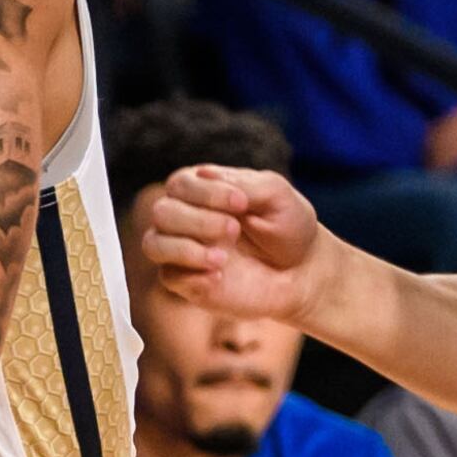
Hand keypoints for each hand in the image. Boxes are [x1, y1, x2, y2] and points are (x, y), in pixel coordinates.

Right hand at [139, 164, 331, 322]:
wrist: (303, 272)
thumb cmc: (289, 227)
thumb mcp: (276, 195)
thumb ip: (243, 183)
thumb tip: (202, 174)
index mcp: (202, 189)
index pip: (180, 184)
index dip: (207, 193)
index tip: (242, 203)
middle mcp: (186, 217)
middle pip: (162, 212)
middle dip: (197, 221)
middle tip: (234, 230)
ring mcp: (184, 251)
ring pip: (153, 244)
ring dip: (184, 249)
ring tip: (222, 258)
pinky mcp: (188, 283)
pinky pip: (169, 277)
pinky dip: (192, 277)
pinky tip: (219, 277)